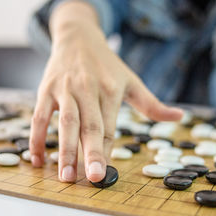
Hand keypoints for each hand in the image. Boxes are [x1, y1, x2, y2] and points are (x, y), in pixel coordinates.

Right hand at [29, 0, 182, 182]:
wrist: (78, 37)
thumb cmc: (107, 65)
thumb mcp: (131, 80)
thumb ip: (152, 104)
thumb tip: (179, 116)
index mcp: (111, 89)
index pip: (109, 127)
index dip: (107, 151)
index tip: (105, 175)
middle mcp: (88, 89)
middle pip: (89, 125)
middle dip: (90, 153)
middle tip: (91, 178)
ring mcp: (65, 89)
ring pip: (65, 122)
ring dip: (64, 150)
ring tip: (65, 176)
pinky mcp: (46, 89)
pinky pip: (39, 117)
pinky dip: (36, 139)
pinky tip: (37, 160)